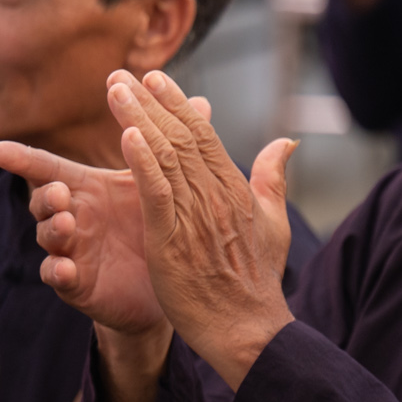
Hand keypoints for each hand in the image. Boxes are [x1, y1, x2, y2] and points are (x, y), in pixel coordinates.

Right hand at [0, 140, 165, 337]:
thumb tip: (202, 100)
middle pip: (43, 199)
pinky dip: (57, 271)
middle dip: (45, 194)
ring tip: (66, 222)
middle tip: (60, 190)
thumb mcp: (161, 183)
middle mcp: (71, 216)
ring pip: (48, 236)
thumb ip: (170, 144)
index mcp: (86, 188)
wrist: (168, 281)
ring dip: (53, 228)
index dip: (23, 159)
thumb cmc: (151, 223)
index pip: (50, 168)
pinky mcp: (77, 282)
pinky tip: (64, 268)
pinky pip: (58, 276)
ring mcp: (70, 250)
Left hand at [105, 69, 297, 389]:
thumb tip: (286, 142)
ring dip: (138, 119)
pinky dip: (142, 161)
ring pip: (165, 155)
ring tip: (115, 91)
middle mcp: (217, 195)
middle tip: (121, 74)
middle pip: (180, 136)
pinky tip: (127, 135)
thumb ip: (274, 179)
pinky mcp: (173, 238)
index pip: (204, 135)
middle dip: (149, 102)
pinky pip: (156, 191)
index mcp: (237, 189)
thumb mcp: (273, 223)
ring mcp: (196, 215)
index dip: (178, 104)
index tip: (155, 79)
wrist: (247, 327)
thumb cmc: (257, 281)